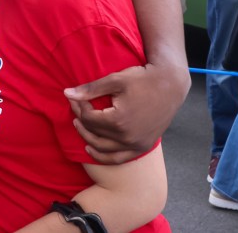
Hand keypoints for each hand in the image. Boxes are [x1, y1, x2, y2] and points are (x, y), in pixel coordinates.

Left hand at [64, 63, 180, 163]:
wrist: (170, 85)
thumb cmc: (142, 79)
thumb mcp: (114, 80)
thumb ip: (90, 89)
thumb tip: (66, 94)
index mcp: (119, 121)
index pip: (89, 118)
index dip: (80, 107)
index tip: (76, 97)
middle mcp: (128, 137)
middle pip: (94, 133)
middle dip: (81, 120)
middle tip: (75, 109)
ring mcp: (137, 145)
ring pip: (104, 149)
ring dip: (88, 139)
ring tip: (80, 127)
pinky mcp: (143, 146)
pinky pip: (119, 158)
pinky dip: (104, 156)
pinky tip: (92, 149)